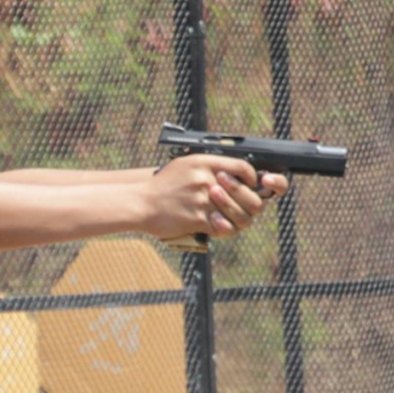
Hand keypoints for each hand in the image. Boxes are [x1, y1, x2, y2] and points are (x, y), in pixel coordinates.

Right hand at [143, 154, 285, 240]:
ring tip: (230, 218)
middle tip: (245, 207)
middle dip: (250, 203)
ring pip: (239, 214)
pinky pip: (224, 228)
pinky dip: (224, 230)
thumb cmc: (163, 186)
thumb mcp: (185, 166)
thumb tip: (234, 174)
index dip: (252, 179)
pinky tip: (217, 227)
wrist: (141, 204)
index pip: (243, 168)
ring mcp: (203, 200)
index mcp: (204, 163)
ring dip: (238, 218)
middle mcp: (206, 180)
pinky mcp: (198, 219)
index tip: (250, 186)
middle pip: (247, 194)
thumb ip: (209, 167)